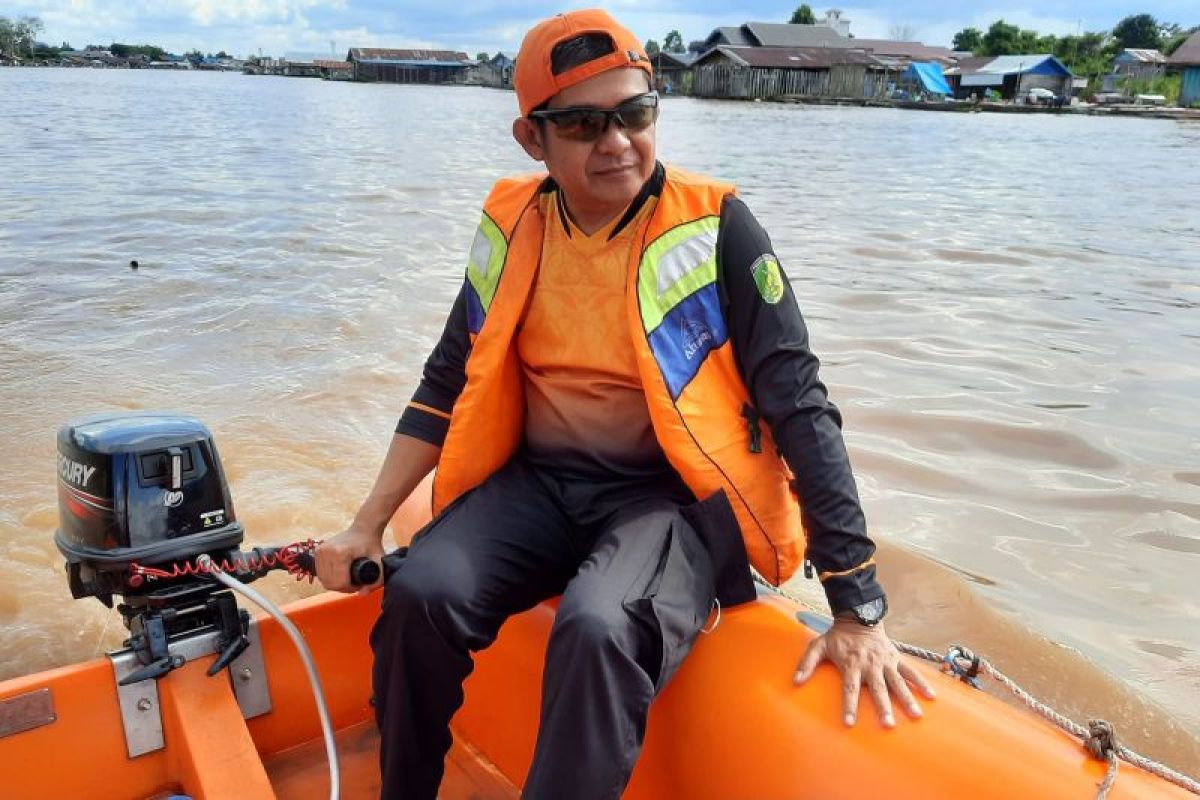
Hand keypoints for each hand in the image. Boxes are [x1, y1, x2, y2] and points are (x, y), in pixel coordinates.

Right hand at [314, 525, 384, 594]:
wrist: (363, 529)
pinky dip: (329, 578)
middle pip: (330, 583)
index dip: (350, 588)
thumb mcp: (380, 562)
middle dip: (342, 588)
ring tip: (347, 580)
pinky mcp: (317, 551)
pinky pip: (320, 573)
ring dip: (335, 584)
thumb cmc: (372, 544)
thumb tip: (362, 594)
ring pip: (323, 580)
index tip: (359, 585)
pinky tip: (339, 575)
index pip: (340, 582)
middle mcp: (327, 551)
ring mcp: (320, 550)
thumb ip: (377, 580)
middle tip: (354, 584)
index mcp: (340, 552)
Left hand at [793, 619, 935, 727]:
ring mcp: (885, 661)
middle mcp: (870, 665)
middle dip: (883, 707)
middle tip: (888, 725)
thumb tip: (795, 681)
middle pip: (877, 689)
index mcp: (851, 664)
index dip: (849, 706)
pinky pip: (910, 671)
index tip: (850, 723)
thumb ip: (806, 663)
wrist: (858, 616)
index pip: (849, 689)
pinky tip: (930, 696)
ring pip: (897, 682)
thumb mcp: (818, 646)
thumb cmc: (837, 636)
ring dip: (907, 698)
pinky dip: (921, 682)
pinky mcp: (896, 657)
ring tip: (916, 715)